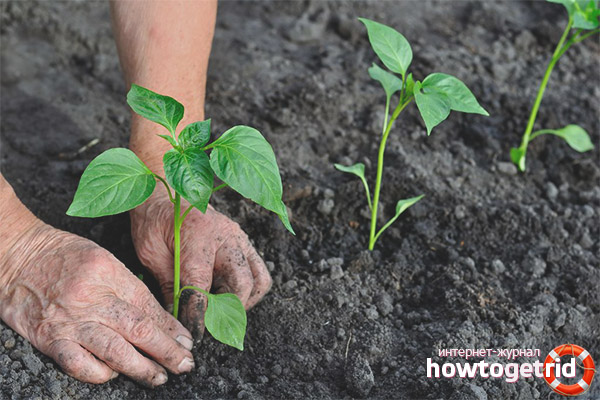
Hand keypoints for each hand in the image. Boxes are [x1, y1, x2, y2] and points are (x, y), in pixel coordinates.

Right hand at [0, 221, 194, 385]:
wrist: (17, 255)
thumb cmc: (64, 255)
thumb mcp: (104, 260)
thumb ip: (130, 288)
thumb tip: (160, 319)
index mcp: (109, 273)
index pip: (149, 307)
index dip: (171, 329)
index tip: (186, 342)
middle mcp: (91, 298)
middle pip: (139, 330)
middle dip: (167, 352)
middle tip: (184, 364)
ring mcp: (69, 320)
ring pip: (115, 351)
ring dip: (142, 368)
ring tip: (160, 376)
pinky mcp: (49, 338)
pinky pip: (79, 365)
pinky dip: (100, 374)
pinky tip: (113, 374)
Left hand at [130, 188, 271, 339]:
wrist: (166, 191)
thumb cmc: (154, 220)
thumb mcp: (150, 253)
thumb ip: (167, 285)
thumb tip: (176, 319)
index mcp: (197, 237)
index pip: (201, 286)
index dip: (198, 315)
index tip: (194, 335)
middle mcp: (225, 237)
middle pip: (241, 285)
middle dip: (225, 311)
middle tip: (208, 325)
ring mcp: (239, 238)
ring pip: (258, 280)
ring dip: (243, 302)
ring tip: (220, 310)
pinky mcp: (244, 242)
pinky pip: (259, 271)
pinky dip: (249, 289)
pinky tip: (226, 294)